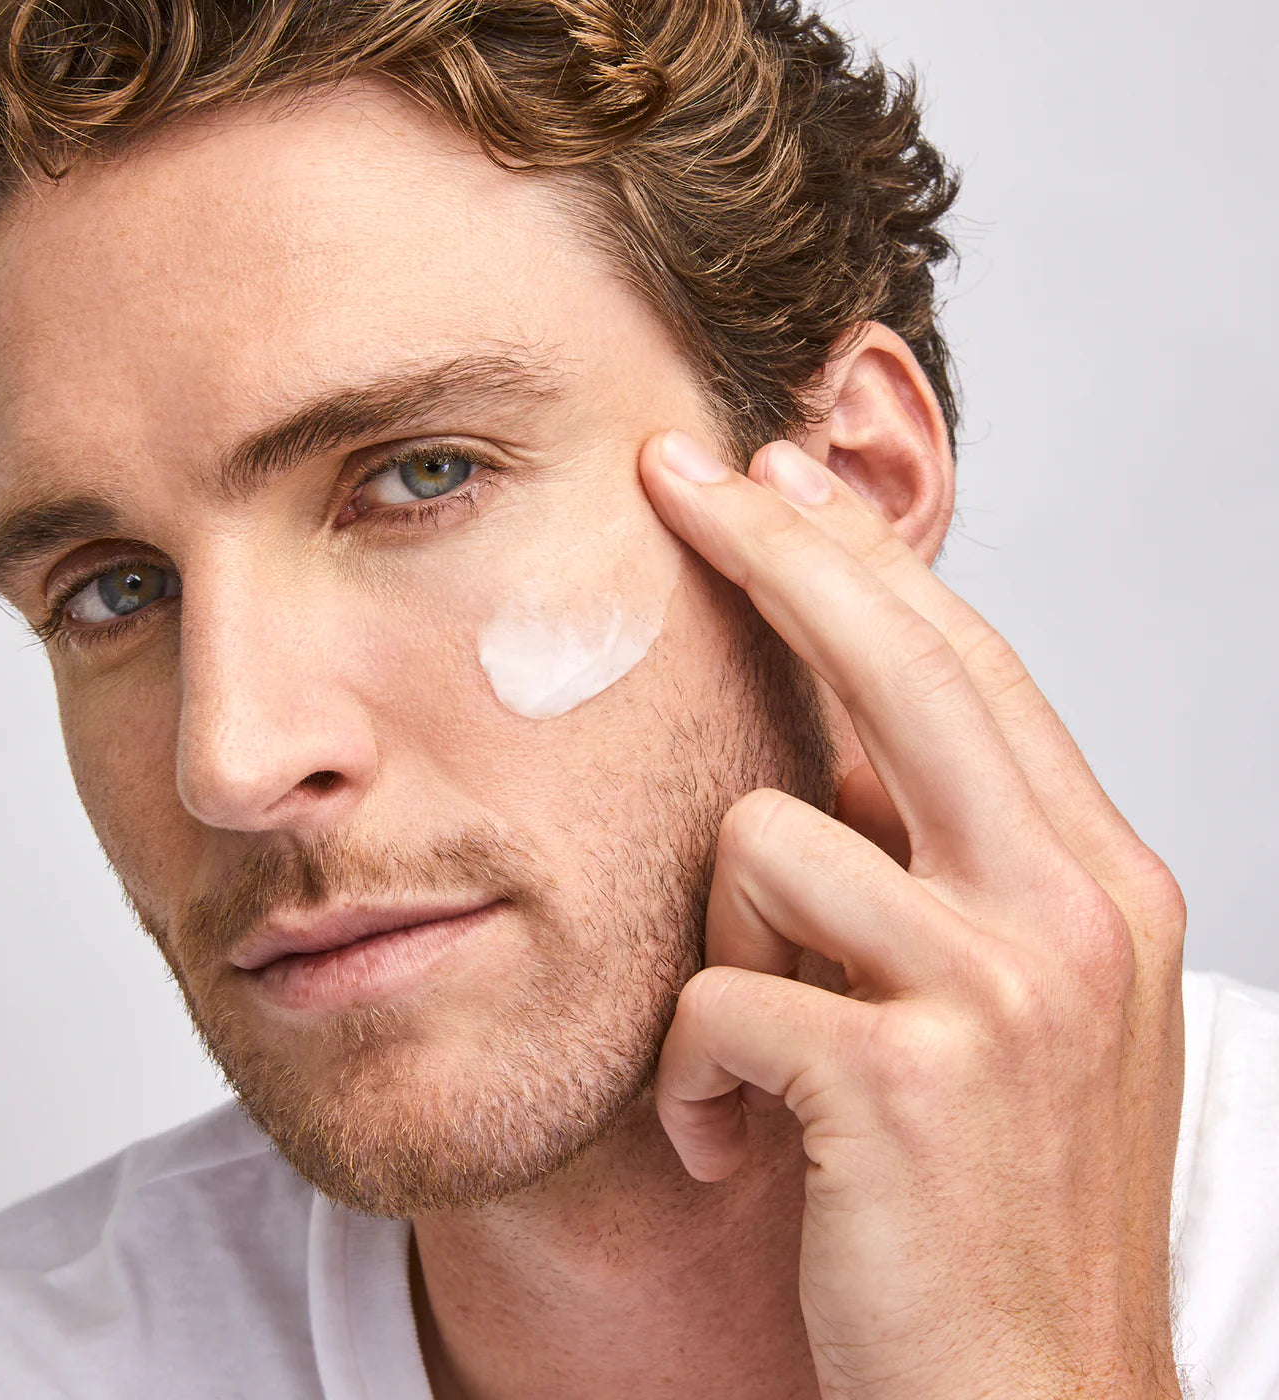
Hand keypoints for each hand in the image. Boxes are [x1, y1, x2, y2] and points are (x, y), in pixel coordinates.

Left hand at [642, 432, 1186, 1399]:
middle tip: (676, 473)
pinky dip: (693, 1073)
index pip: (961, 666)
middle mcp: (1069, 906)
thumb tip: (820, 769)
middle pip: (896, 664)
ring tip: (750, 1064)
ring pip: (766, 842)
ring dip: (719, 954)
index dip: (858, 559)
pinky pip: (719, 997)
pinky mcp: (906, 1080)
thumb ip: (930, 877)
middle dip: (774, 551)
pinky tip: (732, 1143)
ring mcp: (999, 989)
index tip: (774, 478)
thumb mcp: (993, 1008)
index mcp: (1094, 877)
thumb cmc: (986, 1195)